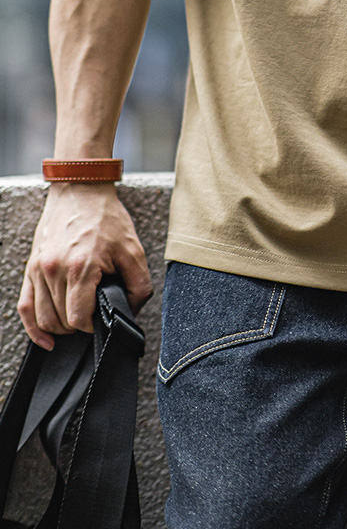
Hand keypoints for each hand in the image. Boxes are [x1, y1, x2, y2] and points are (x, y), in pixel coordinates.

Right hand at [18, 183, 152, 349]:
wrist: (81, 189)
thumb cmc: (105, 217)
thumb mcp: (133, 250)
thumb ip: (138, 285)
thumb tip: (132, 311)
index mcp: (80, 267)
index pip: (78, 318)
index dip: (93, 326)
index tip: (102, 318)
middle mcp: (53, 270)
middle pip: (60, 321)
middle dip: (79, 326)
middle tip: (93, 315)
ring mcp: (37, 269)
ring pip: (43, 318)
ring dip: (60, 326)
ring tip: (77, 320)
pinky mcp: (30, 267)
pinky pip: (25, 306)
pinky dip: (33, 327)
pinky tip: (46, 339)